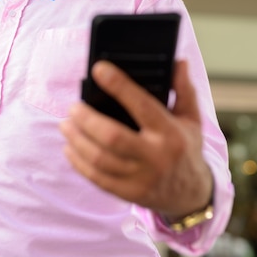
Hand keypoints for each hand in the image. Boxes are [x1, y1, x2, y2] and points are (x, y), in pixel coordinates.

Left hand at [60, 60, 212, 218]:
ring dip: (77, 139)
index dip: (119, 85)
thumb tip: (178, 62)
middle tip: (73, 107)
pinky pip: (97, 178)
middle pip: (112, 137)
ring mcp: (141, 178)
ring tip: (66, 124)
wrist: (190, 195)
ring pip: (100, 159)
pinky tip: (69, 147)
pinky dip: (78, 162)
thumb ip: (183, 89)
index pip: (142, 105)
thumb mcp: (190, 118)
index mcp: (170, 133)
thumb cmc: (185, 148)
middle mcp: (156, 157)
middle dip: (87, 119)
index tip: (99, 70)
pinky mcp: (128, 193)